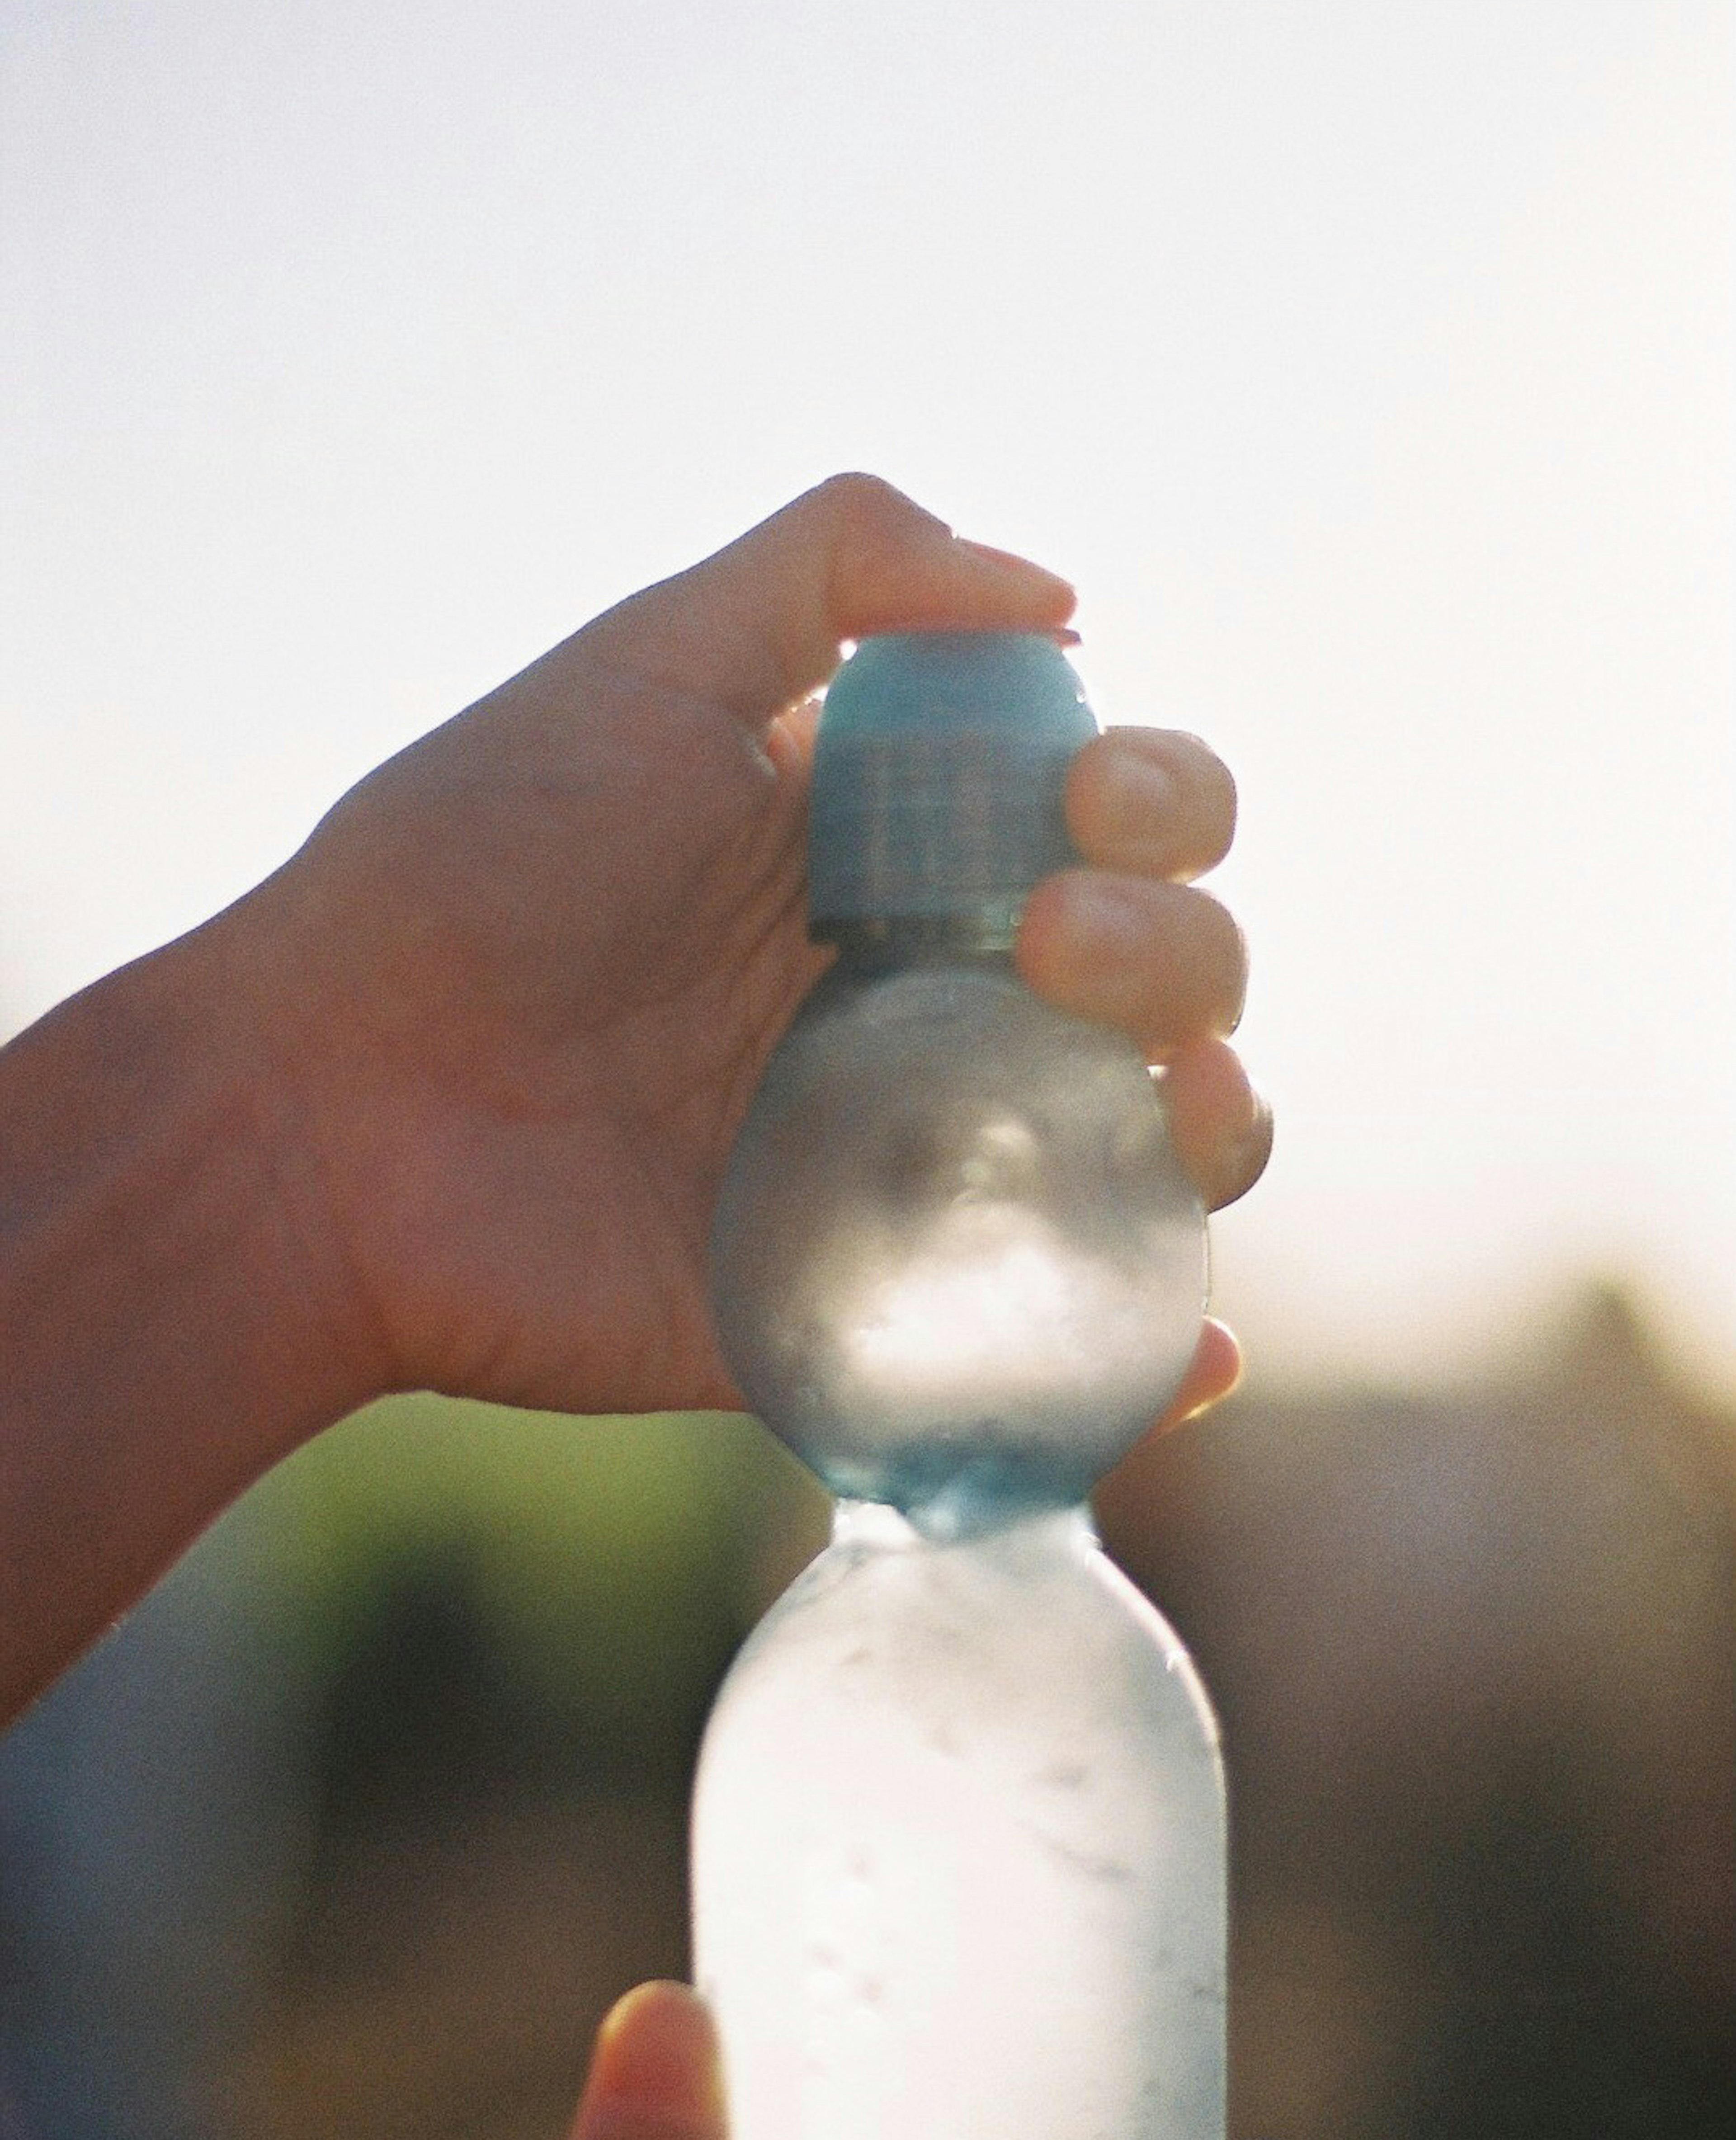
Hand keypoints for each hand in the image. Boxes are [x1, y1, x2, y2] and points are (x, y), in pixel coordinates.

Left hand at [236, 475, 1268, 1425]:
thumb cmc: (473, 869)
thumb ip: (835, 570)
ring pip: (1150, 1157)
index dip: (1161, 802)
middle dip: (1180, 954)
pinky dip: (1146, 1361)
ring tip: (1174, 1118)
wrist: (334, 1108)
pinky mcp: (866, 1311)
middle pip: (1173, 984)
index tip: (1089, 803)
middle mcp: (930, 1008)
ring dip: (1214, 1134)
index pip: (1122, 827)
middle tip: (1054, 947)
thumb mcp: (642, 663)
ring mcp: (911, 1168)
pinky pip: (1052, 1349)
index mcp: (903, 860)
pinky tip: (1187, 1350)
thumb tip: (1059, 596)